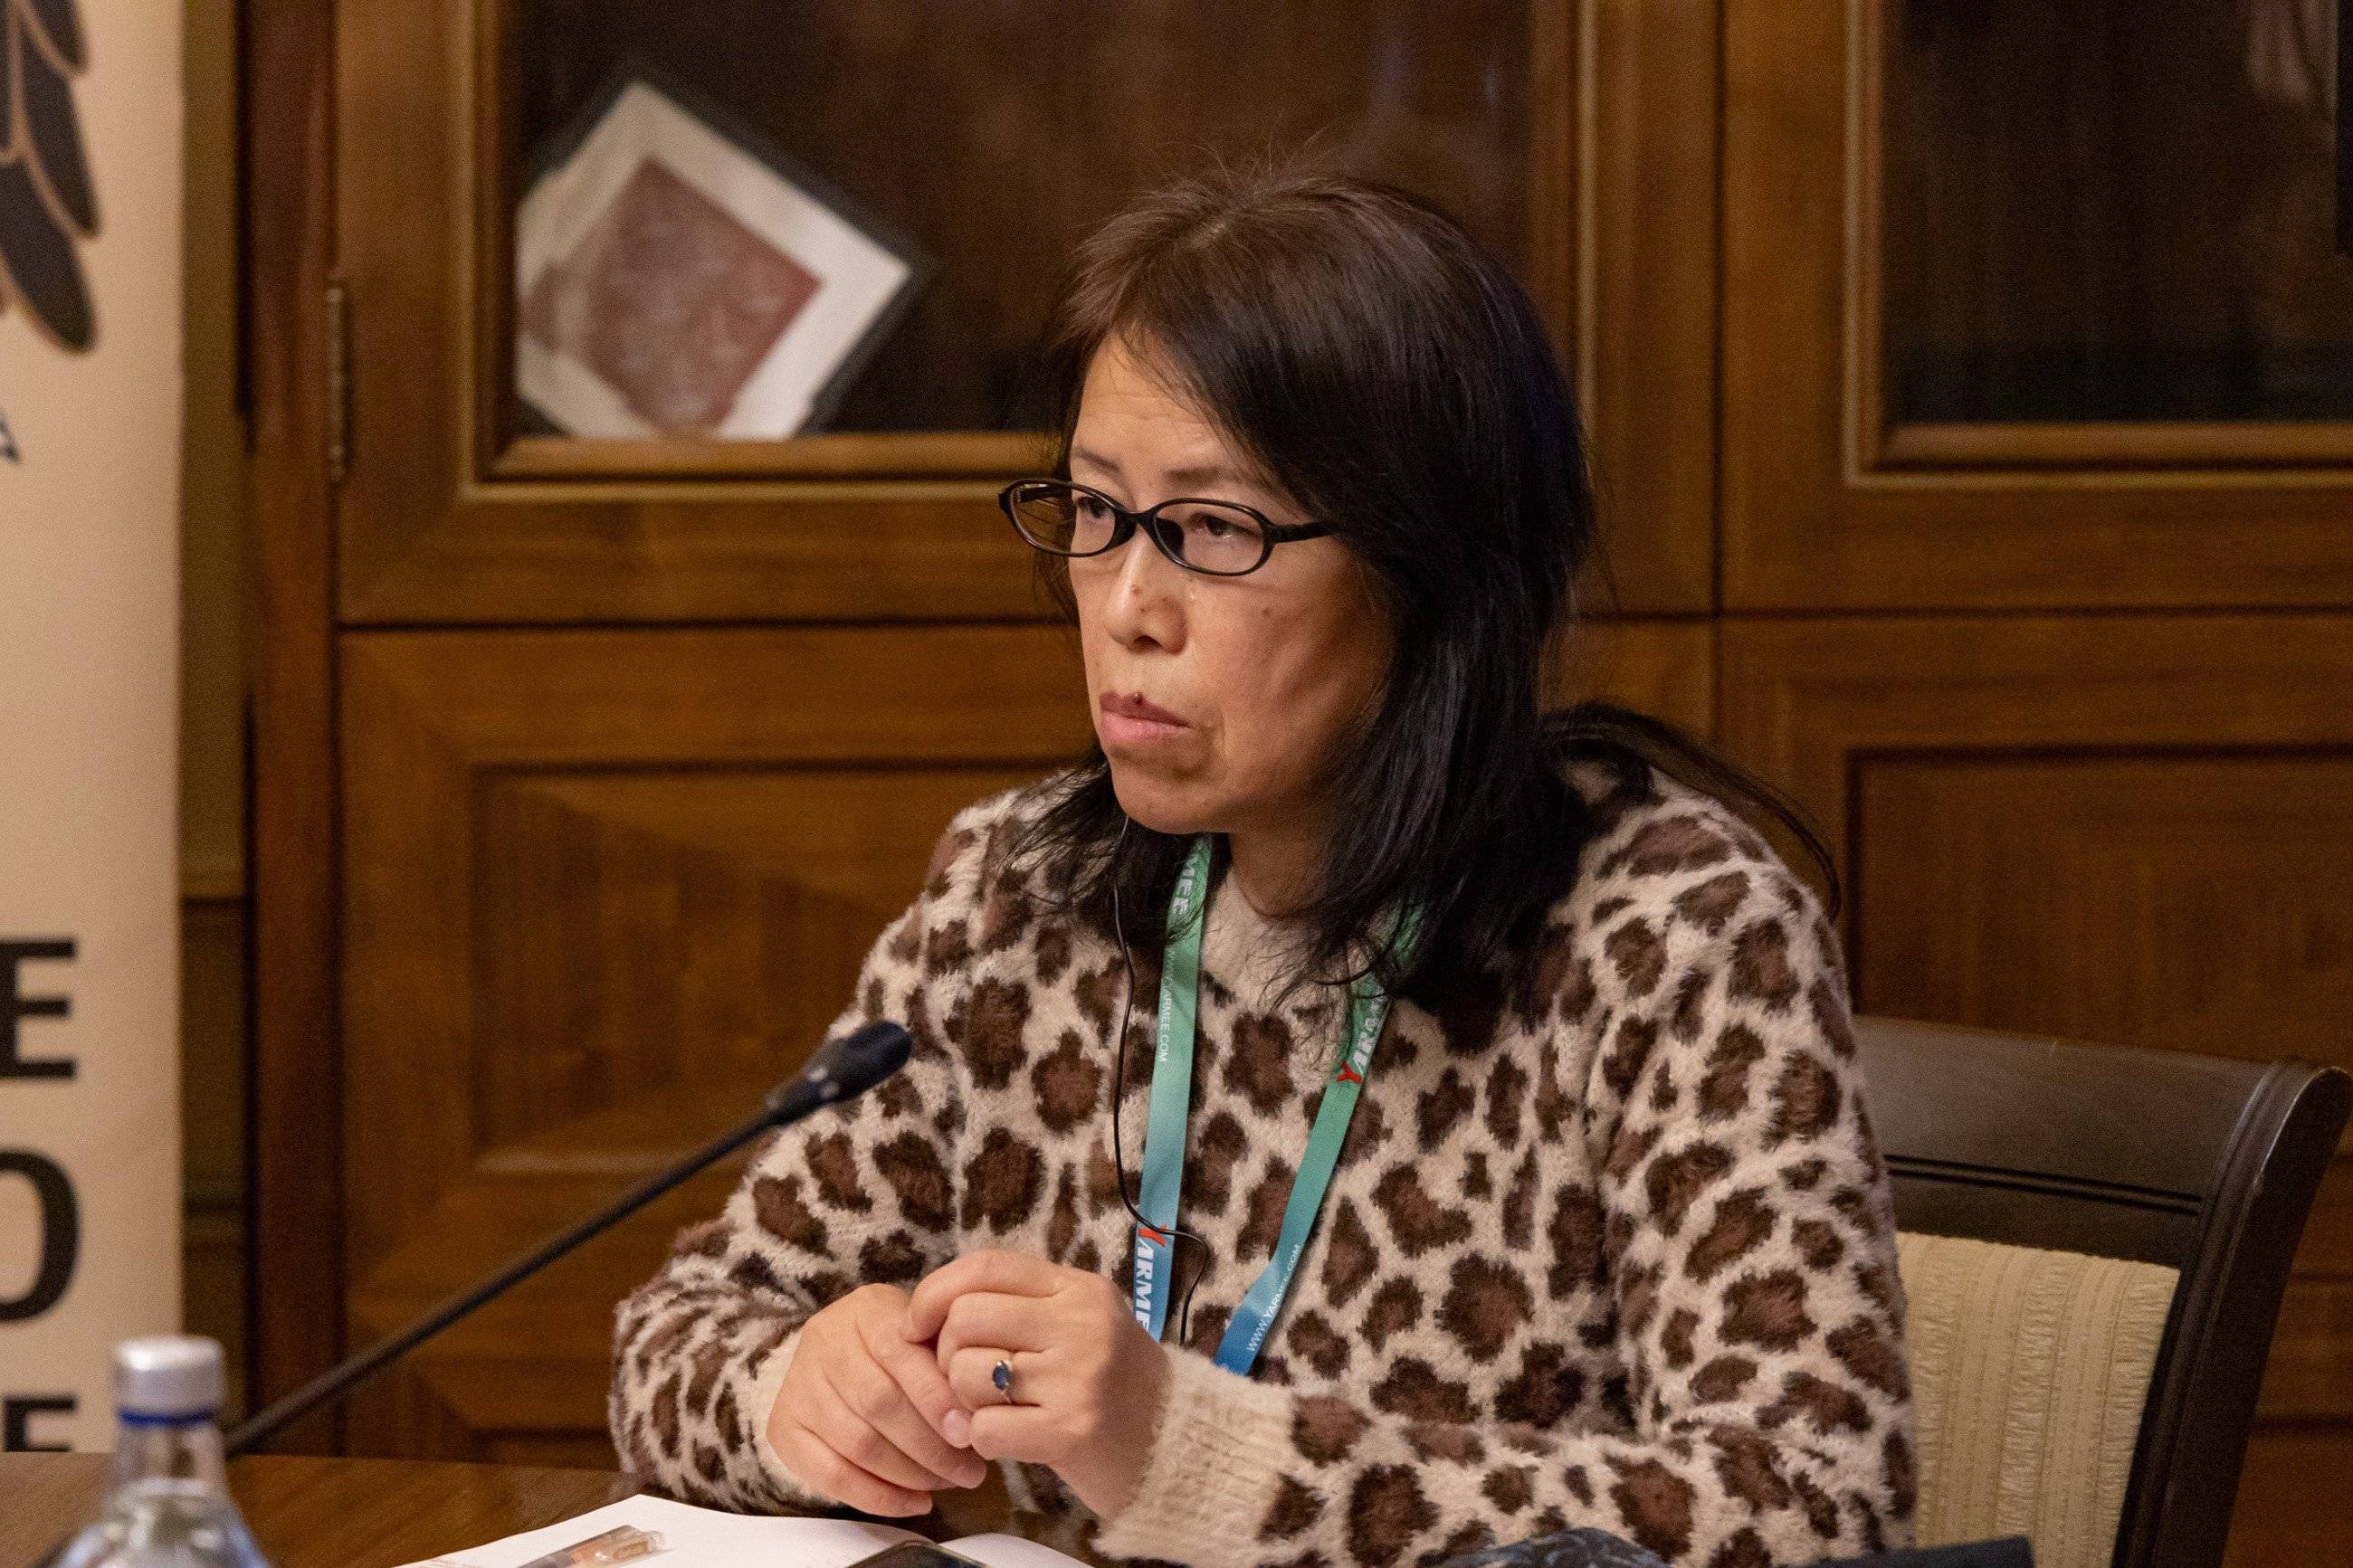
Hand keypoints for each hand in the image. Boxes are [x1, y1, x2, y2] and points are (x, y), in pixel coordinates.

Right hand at [767, 1282, 989, 1515]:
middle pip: (878, 1403)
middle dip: (931, 1446)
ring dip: (911, 1475)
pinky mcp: (783, 1428)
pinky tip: (915, 1502)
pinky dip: (878, 1497)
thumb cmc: (901, 1349)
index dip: (936, 1398)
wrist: (838, 1355)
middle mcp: (824, 1341)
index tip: (970, 1431)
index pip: (900, 1353)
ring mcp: (798, 1385)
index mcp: (867, 1309)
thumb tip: (981, 1412)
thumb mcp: (928, 1334)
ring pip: (857, 1444)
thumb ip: (950, 1362)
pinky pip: (831, 1476)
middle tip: (970, 1471)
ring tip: (948, 1483)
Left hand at [903, 1250, 1172, 1519]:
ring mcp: (1078, 1377)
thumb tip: (932, 1310)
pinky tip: (1008, 1440)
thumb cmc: (1112, 1383)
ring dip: (965, 1401)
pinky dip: (981, 1439)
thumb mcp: (1080, 1323)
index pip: (985, 1267)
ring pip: (967, 1374)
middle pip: (964, 1319)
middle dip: (946, 1354)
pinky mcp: (1070, 1431)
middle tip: (968, 1380)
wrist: (1174, 1446)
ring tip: (997, 1410)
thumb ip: (1019, 1307)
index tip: (916, 1324)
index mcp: (1079, 1288)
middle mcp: (1081, 1323)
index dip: (935, 1293)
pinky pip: (983, 1428)